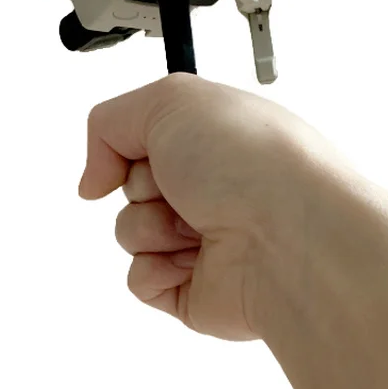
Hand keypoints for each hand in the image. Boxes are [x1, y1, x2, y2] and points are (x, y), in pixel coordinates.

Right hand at [80, 73, 342, 340]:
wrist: (292, 235)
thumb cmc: (254, 160)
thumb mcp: (168, 101)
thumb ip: (110, 123)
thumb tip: (95, 176)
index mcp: (213, 136)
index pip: (143, 135)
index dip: (131, 140)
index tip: (143, 143)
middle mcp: (210, 184)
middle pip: (131, 182)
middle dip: (143, 181)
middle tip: (182, 183)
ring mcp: (203, 237)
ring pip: (129, 230)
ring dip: (149, 224)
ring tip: (196, 222)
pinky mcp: (195, 287)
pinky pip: (140, 278)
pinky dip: (154, 268)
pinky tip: (192, 257)